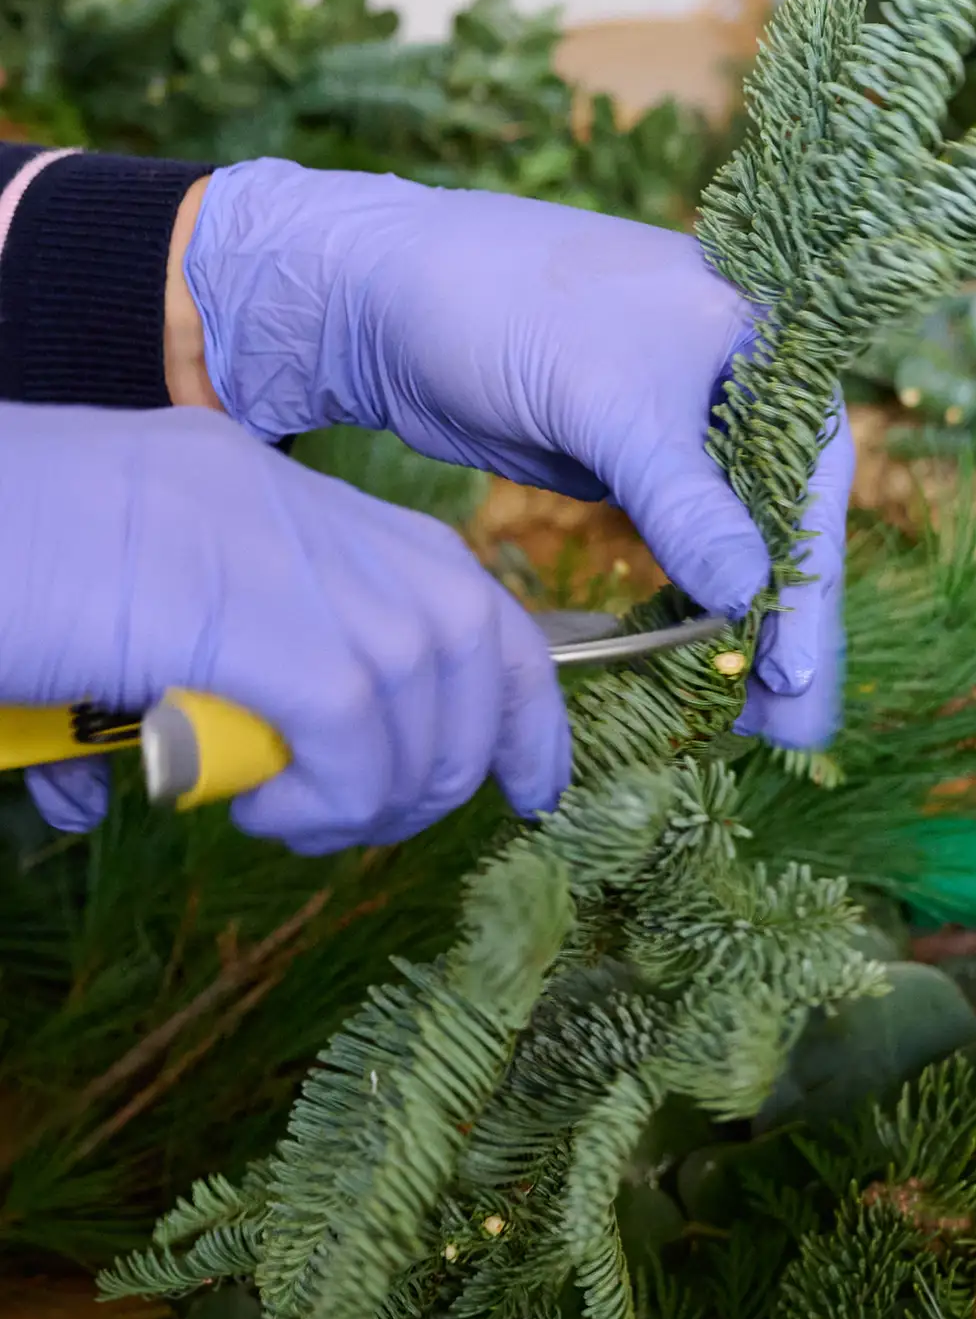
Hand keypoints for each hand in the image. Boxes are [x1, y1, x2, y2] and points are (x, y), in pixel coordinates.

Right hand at [11, 404, 567, 852]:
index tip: (530, 778)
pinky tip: (260, 810)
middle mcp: (289, 507)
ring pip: (419, 687)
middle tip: (381, 816)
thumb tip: (155, 782)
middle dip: (467, 751)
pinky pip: (351, 722)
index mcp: (270, 500)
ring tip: (296, 818)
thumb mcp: (102, 630)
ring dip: (381, 788)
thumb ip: (167, 688)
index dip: (513, 690)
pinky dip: (331, 794)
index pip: (452, 583)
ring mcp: (264, 546)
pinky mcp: (233, 604)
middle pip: (467, 630)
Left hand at [183, 162, 852, 748]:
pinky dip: (691, 600)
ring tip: (753, 721)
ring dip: (743, 625)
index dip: (809, 584)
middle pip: (784, 518)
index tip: (795, 678)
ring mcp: (684, 426)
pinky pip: (681, 541)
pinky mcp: (630, 462)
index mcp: (764, 339)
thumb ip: (683, 497)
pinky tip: (696, 658)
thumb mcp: (606, 399)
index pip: (810, 476)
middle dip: (789, 624)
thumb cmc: (503, 308)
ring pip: (734, 539)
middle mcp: (742, 383)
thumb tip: (752, 595)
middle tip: (793, 732)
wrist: (390, 294)